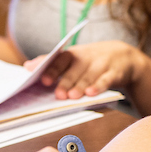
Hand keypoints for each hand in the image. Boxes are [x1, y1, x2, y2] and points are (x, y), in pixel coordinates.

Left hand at [26, 40, 146, 99]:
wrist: (124, 56)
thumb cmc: (91, 61)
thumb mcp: (74, 58)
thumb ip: (52, 63)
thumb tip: (27, 67)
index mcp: (74, 54)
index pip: (60, 59)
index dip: (52, 69)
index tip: (43, 80)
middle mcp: (87, 57)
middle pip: (74, 70)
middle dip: (66, 82)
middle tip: (58, 95)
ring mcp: (102, 64)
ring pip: (89, 76)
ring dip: (80, 86)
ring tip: (73, 97)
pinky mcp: (115, 72)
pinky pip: (106, 80)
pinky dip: (99, 86)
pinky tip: (91, 93)